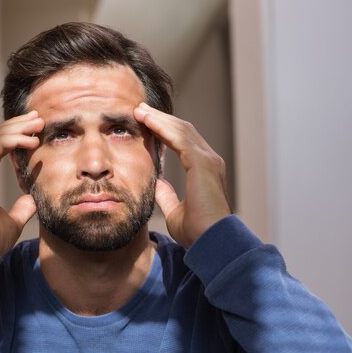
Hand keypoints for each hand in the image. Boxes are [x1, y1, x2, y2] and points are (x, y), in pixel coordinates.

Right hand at [0, 111, 43, 257]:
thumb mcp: (11, 222)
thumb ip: (21, 209)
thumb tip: (32, 199)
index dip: (13, 135)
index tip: (33, 131)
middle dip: (16, 124)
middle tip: (37, 118)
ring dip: (18, 127)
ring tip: (38, 123)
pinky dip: (15, 139)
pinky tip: (32, 141)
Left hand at [134, 103, 230, 246]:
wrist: (211, 243)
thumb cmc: (197, 233)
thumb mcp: (175, 211)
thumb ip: (167, 195)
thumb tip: (157, 183)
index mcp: (204, 170)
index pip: (182, 142)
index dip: (164, 131)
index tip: (145, 124)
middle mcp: (209, 161)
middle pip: (182, 130)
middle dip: (160, 119)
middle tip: (140, 110)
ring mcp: (208, 160)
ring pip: (181, 129)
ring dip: (159, 119)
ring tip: (140, 110)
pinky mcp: (203, 163)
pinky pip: (179, 138)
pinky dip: (162, 127)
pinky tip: (147, 120)